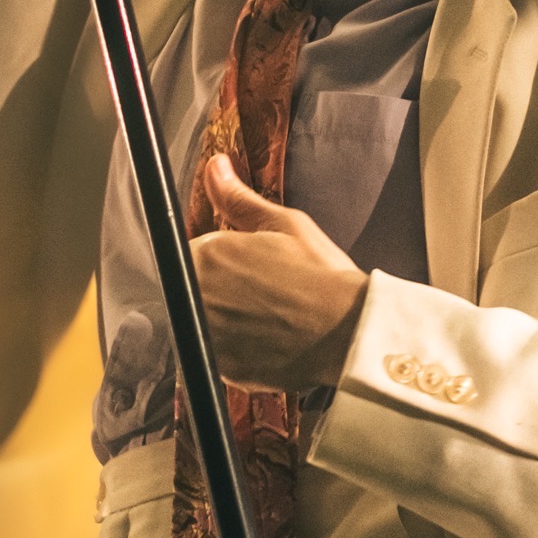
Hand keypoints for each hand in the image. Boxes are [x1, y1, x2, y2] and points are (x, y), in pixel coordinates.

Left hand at [189, 155, 368, 392]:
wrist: (347, 332)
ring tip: (267, 315)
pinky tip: (268, 338)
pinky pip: (219, 354)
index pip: (189, 254)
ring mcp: (206, 339)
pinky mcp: (221, 370)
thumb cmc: (319, 275)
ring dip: (225, 318)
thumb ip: (237, 198)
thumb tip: (214, 167)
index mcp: (204, 257)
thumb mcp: (282, 224)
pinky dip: (237, 347)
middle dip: (219, 288)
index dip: (218, 259)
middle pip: (192, 289)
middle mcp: (194, 300)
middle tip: (261, 290)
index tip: (243, 266)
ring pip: (203, 323)